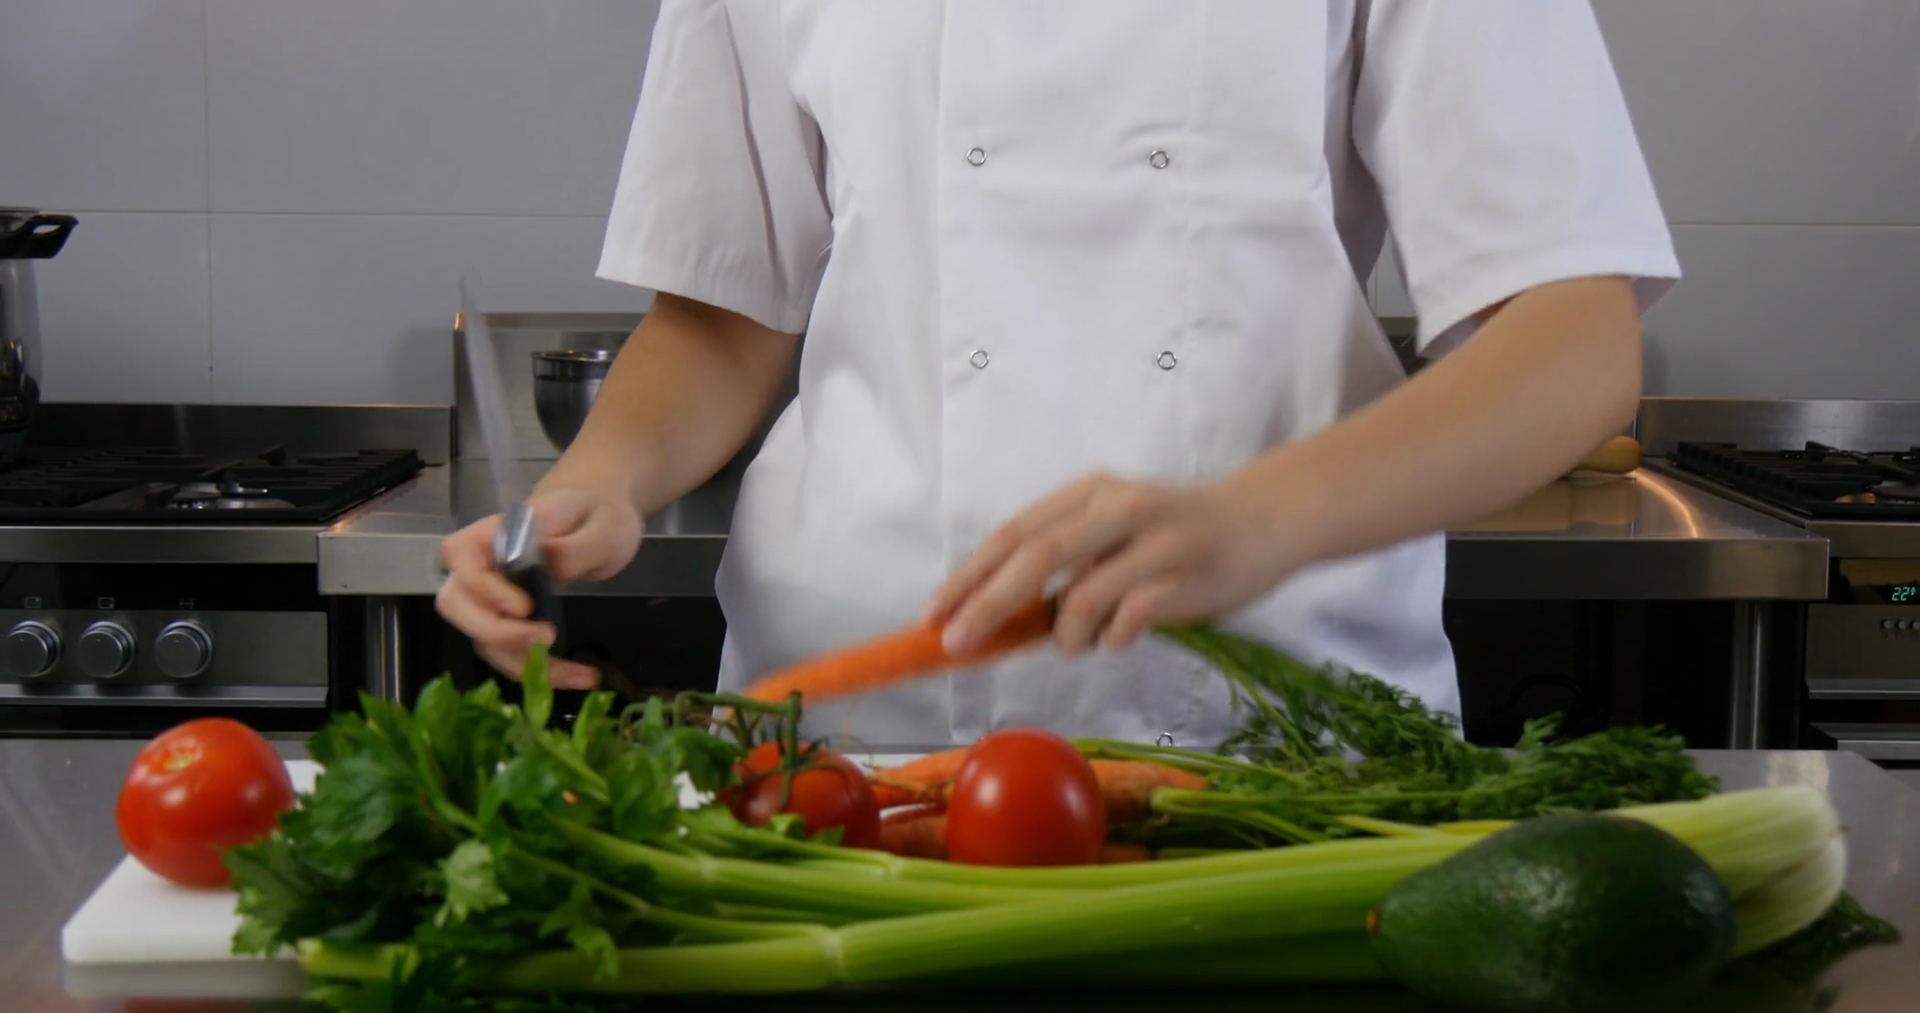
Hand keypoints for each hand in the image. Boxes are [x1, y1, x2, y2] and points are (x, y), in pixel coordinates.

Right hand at [435, 487, 643, 687]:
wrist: (600, 523)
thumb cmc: (596, 516)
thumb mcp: (599, 525)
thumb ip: (573, 548)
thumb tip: (550, 571)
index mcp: (494, 531)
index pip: (461, 556)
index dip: (485, 588)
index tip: (525, 607)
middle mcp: (481, 566)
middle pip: (457, 605)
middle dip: (497, 633)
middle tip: (547, 639)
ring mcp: (491, 599)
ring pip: (483, 640)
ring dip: (524, 664)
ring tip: (580, 673)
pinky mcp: (509, 624)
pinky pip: (510, 655)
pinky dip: (541, 672)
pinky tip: (581, 676)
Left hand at [926, 472, 1296, 655]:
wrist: (1261, 520)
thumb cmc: (1173, 533)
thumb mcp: (1112, 527)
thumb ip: (1063, 558)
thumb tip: (994, 612)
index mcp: (1088, 492)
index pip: (1013, 534)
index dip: (968, 576)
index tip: (933, 614)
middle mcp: (1117, 508)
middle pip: (1035, 558)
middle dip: (986, 605)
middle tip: (957, 643)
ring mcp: (1153, 542)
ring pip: (1080, 598)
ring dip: (1065, 636)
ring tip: (1075, 643)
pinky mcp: (1184, 577)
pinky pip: (1125, 622)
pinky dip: (1109, 640)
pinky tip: (1118, 638)